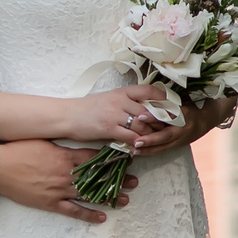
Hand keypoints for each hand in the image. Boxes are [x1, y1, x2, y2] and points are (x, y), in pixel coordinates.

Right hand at [0, 139, 136, 222]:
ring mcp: (59, 191)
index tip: (126, 160)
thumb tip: (79, 147)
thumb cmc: (18, 150)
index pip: (95, 159)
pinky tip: (102, 217)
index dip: (112, 160)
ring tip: (125, 200)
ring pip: (90, 196)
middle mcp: (66, 175)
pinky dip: (88, 215)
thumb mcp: (43, 142)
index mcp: (65, 157)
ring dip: (109, 198)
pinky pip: (73, 211)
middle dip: (118, 180)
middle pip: (98, 178)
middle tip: (134, 182)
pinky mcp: (50, 203)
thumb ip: (63, 147)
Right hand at [55, 86, 170, 147]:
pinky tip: (140, 147)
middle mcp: (120, 101)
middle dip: (159, 121)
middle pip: (148, 111)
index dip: (161, 98)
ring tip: (155, 139)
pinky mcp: (109, 129)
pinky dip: (138, 143)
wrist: (68, 115)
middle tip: (167, 128)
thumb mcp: (108, 99)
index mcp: (121, 92)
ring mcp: (115, 115)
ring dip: (150, 134)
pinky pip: (130, 136)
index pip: (147, 90)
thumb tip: (142, 109)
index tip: (169, 105)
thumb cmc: (87, 108)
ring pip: (142, 125)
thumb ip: (124, 102)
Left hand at [132, 92, 237, 154]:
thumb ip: (167, 102)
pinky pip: (164, 149)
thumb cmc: (191, 104)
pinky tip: (139, 152)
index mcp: (185, 114)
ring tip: (134, 149)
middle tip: (136, 141)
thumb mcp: (181, 100)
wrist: (208, 118)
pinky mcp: (179, 145)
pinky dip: (151, 151)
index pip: (168, 116)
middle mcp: (185, 128)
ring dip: (149, 149)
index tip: (140, 116)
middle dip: (151, 140)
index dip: (154, 116)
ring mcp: (183, 138)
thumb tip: (146, 98)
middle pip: (166, 136)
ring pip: (164, 146)